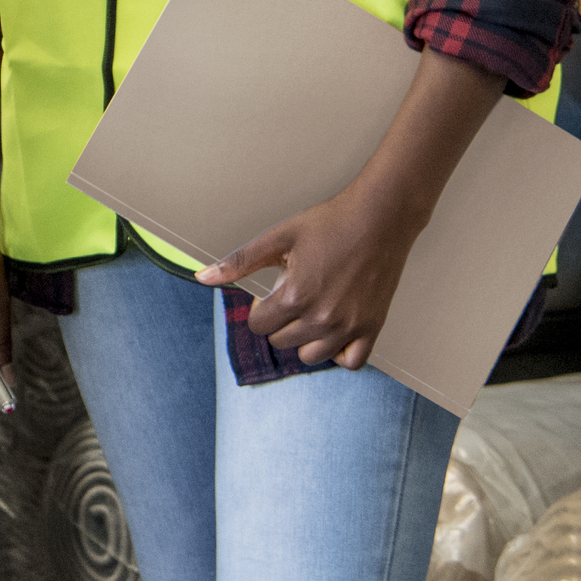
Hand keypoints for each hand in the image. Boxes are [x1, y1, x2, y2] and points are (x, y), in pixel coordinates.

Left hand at [200, 184, 425, 368]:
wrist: (378, 218)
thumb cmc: (330, 223)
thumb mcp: (278, 237)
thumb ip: (240, 262)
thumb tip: (202, 278)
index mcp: (295, 296)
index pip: (259, 326)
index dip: (259, 309)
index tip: (272, 293)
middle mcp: (321, 317)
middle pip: (281, 342)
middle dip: (280, 322)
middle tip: (294, 296)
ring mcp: (348, 326)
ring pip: (311, 356)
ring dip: (305, 339)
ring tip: (312, 312)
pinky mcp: (372, 328)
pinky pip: (351, 362)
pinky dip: (340, 352)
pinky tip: (335, 330)